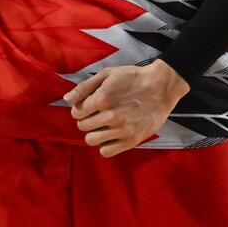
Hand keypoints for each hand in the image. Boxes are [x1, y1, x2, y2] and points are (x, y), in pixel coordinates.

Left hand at [63, 60, 189, 156]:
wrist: (161, 87)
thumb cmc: (132, 78)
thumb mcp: (106, 75)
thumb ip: (84, 87)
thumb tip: (67, 99)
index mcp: (102, 98)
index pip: (76, 112)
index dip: (80, 109)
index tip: (89, 106)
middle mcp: (110, 116)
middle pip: (82, 126)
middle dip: (86, 120)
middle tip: (97, 114)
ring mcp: (121, 129)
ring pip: (91, 140)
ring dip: (94, 133)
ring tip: (103, 125)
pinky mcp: (132, 140)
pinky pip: (106, 152)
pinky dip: (105, 145)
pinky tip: (110, 135)